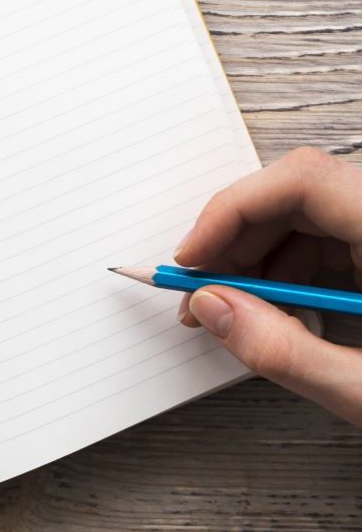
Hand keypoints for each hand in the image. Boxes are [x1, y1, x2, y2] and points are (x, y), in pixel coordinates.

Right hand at [176, 146, 361, 423]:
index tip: (192, 258)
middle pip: (301, 196)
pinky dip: (299, 277)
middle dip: (238, 242)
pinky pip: (340, 245)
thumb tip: (212, 309)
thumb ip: (283, 349)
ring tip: (237, 315)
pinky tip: (287, 318)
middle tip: (201, 293)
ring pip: (315, 220)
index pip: (301, 181)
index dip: (230, 210)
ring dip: (263, 262)